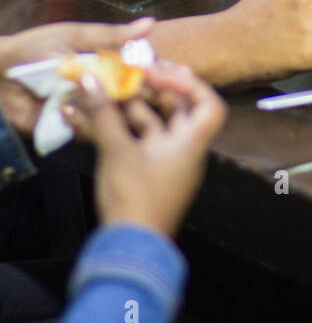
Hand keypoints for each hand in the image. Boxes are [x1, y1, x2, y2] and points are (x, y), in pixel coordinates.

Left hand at [0, 17, 154, 137]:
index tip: (161, 75)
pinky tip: (63, 109)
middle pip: (138, 99)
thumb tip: (150, 23)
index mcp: (111, 63)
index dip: (156, 75)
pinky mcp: (74, 129)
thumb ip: (111, 36)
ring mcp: (91, 111)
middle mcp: (106, 89)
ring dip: (104, 109)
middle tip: (122, 89)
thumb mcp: (74, 36)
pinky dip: (82, 122)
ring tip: (79, 94)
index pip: (145, 71)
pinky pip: (91, 132)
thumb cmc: (34, 48)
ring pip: (117, 120)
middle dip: (138, 98)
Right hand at [63, 62, 225, 237]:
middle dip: (154, 89)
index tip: (161, 74)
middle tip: (131, 72)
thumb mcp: (117, 151)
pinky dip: (119, 127)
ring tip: (106, 89)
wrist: (128, 249)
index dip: (189, 84)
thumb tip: (92, 79)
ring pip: (152, 125)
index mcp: (191, 143)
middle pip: (178, 110)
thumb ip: (104, 113)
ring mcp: (164, 163)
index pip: (209, 105)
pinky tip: (95, 116)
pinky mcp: (145, 174)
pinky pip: (137, 141)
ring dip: (131, 107)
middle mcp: (183, 151)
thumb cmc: (134, 198)